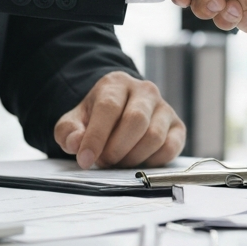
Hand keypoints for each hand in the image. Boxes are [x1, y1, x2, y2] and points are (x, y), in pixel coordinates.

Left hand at [53, 72, 184, 168]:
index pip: (109, 107)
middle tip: (104, 162)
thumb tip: (77, 144)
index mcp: (116, 84)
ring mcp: (164, 108)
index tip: (85, 159)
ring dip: (133, 158)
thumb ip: (69, 132)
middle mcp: (145, 91)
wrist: (120, 111)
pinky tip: (138, 162)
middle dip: (116, 149)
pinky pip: (170, 148)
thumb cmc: (96, 118)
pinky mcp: (177, 126)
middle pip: (135, 120)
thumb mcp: (74, 122)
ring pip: (154, 136)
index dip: (96, 136)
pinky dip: (153, 162)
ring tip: (119, 162)